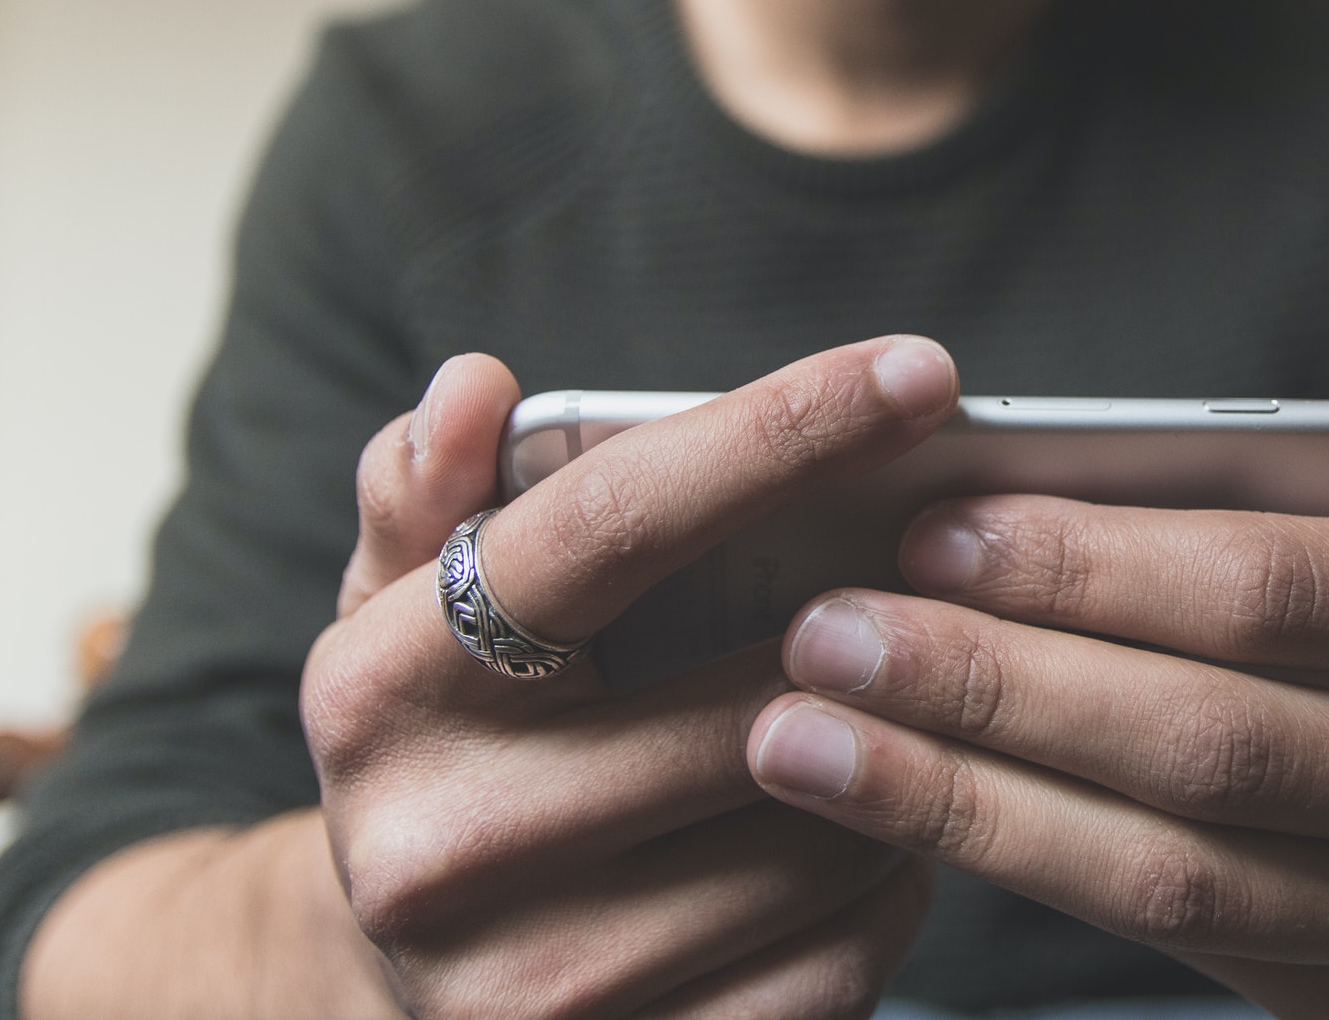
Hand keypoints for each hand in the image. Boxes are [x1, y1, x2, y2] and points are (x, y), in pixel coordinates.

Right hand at [302, 337, 959, 1018]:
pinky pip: (840, 962)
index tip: (921, 371)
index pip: (612, 527)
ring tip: (883, 723)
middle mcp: (439, 843)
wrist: (394, 984)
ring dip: (895, 765)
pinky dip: (886, 889)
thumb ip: (428, 490)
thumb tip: (475, 385)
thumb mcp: (399, 610)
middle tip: (941, 596)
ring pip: (824, 839)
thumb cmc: (446, 745)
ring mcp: (528, 985)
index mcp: (387, 687)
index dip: (778, 434)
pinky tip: (863, 840)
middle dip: (878, 639)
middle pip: (754, 699)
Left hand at [745, 278, 1328, 1018]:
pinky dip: (1025, 867)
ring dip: (967, 798)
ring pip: (1174, 869)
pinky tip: (899, 810)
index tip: (933, 529)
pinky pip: (1171, 942)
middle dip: (1001, 683)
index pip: (1280, 592)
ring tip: (805, 734)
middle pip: (1215, 741)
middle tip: (831, 631)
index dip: (1095, 567)